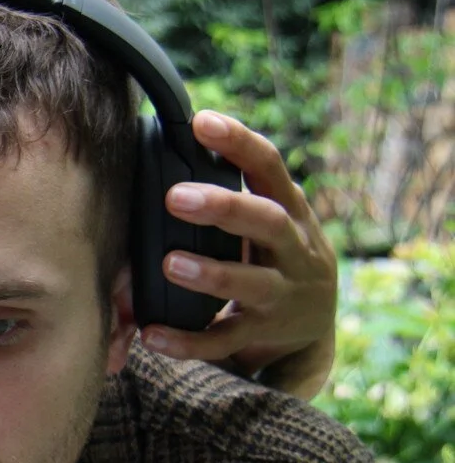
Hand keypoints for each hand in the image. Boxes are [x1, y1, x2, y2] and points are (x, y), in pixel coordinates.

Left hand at [139, 111, 337, 399]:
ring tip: (170, 264)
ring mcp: (282, 295)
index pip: (269, 167)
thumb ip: (228, 196)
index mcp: (290, 211)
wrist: (310, 326)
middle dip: (225, 207)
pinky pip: (225, 340)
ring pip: (252, 284)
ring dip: (211, 273)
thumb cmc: (270, 256)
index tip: (202, 121)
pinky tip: (152, 334)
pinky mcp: (263, 334)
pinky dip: (188, 340)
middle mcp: (294, 250)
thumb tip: (155, 154)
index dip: (239, 143)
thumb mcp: (266, 221)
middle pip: (269, 221)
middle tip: (174, 196)